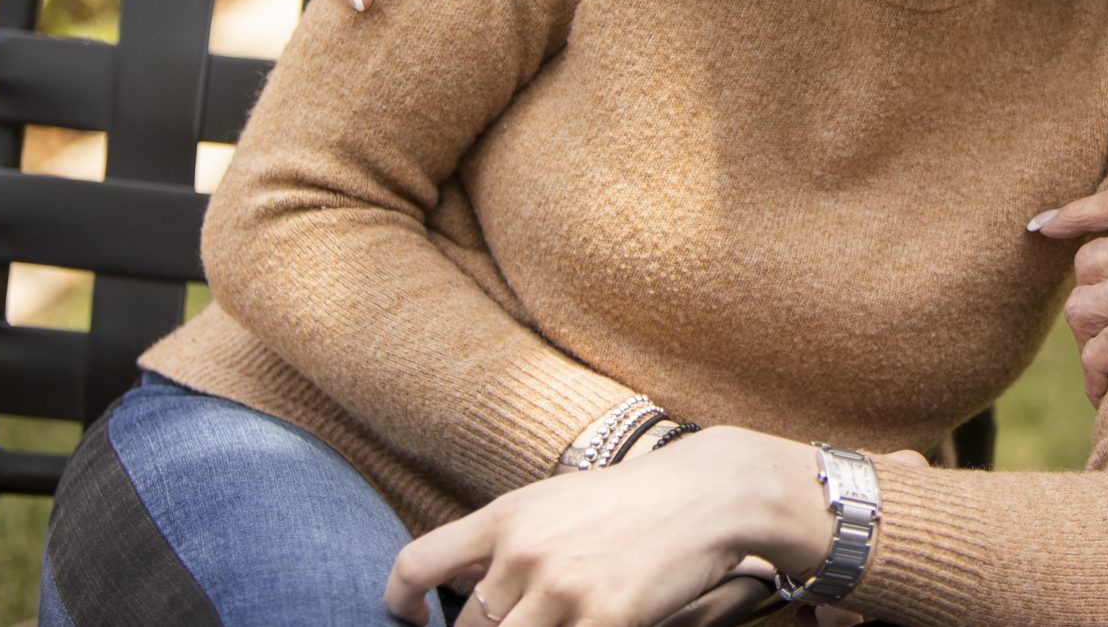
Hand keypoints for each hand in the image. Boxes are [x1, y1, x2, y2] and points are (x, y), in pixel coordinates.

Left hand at [386, 427, 828, 626]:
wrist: (708, 493)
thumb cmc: (632, 502)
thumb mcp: (556, 503)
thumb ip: (507, 542)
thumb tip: (465, 593)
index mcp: (506, 517)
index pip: (414, 566)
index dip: (400, 602)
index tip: (419, 619)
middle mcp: (523, 553)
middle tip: (530, 616)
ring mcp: (560, 590)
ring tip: (565, 616)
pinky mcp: (601, 621)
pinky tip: (595, 624)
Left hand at [1036, 182, 1107, 409]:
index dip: (1077, 212)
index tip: (1045, 226)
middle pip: (1093, 260)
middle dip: (1093, 293)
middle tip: (1101, 322)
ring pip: (1083, 304)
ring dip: (1088, 334)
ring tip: (1105, 358)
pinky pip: (1095, 353)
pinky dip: (1095, 375)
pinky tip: (1105, 391)